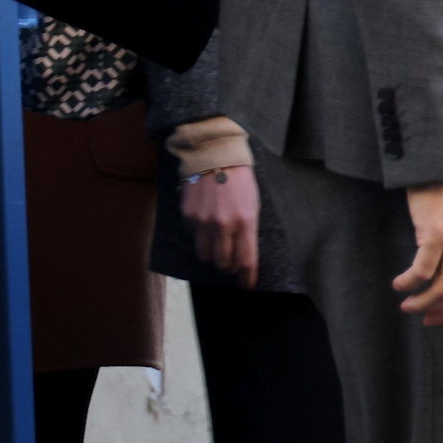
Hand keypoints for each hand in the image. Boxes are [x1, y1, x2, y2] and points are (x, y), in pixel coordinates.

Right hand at [179, 166, 261, 289]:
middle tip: (230, 261)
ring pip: (205, 256)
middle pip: (223, 262)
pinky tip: (205, 226)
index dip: (247, 277)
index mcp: (246, 221)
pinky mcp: (188, 217)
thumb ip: (248, 228)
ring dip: (212, 255)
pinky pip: (194, 239)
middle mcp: (223, 225)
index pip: (246, 260)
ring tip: (217, 244)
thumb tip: (243, 253)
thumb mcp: (253, 203)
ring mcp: (203, 222)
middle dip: (228, 265)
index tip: (247, 286)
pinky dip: (200, 238)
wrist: (214, 156)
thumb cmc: (240, 179)